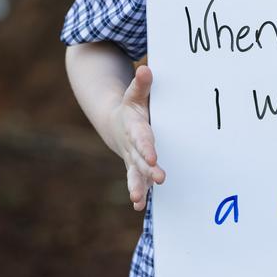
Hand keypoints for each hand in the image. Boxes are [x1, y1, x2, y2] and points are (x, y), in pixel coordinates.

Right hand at [111, 64, 165, 210]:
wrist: (116, 123)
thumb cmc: (132, 107)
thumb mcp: (134, 94)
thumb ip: (142, 84)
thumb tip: (146, 69)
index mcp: (134, 127)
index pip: (141, 137)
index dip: (146, 147)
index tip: (153, 157)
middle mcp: (131, 146)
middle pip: (139, 159)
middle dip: (148, 170)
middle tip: (160, 178)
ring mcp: (132, 159)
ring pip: (135, 175)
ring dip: (137, 187)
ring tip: (137, 202)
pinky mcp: (136, 168)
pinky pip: (137, 181)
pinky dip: (139, 193)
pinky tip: (139, 207)